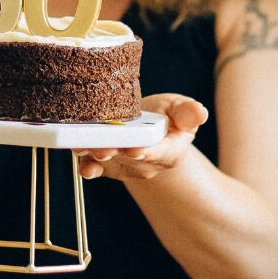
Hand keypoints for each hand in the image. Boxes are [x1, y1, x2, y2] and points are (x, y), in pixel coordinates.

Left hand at [77, 94, 207, 182]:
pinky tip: (78, 159)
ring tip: (84, 146)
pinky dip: (85, 165)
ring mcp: (124, 168)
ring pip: (109, 164)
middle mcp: (146, 164)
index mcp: (169, 151)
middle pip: (128, 160)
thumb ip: (188, 112)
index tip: (136, 149)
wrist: (147, 130)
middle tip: (103, 146)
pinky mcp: (105, 166)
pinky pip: (94, 169)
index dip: (146, 151)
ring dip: (95, 156)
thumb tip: (200, 112)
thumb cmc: (166, 117)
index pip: (158, 153)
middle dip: (115, 152)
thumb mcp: (180, 109)